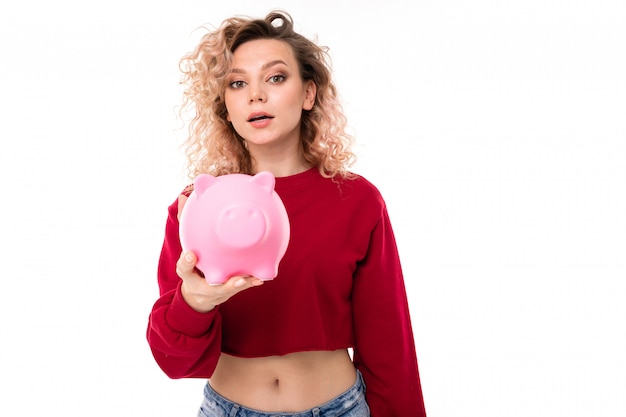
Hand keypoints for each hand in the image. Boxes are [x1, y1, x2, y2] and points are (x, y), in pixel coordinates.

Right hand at [175, 194, 263, 311]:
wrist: (200, 290)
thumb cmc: (194, 260)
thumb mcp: (186, 242)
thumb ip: (184, 222)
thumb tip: (184, 197)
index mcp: (188, 272)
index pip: (184, 268)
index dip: (187, 262)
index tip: (191, 254)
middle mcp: (203, 283)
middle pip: (211, 284)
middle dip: (222, 282)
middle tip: (234, 278)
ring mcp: (218, 289)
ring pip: (230, 288)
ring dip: (242, 283)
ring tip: (254, 277)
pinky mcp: (230, 290)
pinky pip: (243, 285)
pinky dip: (252, 280)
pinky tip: (262, 275)